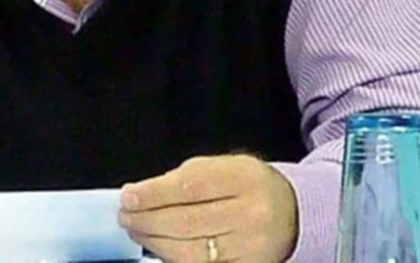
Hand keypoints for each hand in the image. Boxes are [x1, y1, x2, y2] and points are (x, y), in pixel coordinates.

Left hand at [118, 154, 297, 262]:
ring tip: (137, 231)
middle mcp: (251, 214)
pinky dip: (176, 259)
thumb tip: (141, 194)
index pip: (189, 186)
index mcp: (243, 179)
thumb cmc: (248, 186)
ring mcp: (252, 247)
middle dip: (147, 221)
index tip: (127, 197)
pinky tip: (161, 249)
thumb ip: (185, 177)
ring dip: (155, 242)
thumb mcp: (223, 166)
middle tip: (125, 217)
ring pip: (191, 251)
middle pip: (186, 222)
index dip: (153, 194)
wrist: (294, 212)